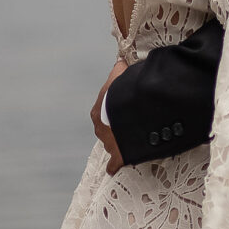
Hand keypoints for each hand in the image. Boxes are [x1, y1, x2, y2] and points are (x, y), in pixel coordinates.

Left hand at [90, 58, 127, 175]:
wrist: (128, 114)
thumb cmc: (122, 93)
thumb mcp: (119, 76)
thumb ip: (118, 69)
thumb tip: (119, 61)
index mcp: (97, 111)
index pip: (104, 108)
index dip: (114, 104)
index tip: (124, 103)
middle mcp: (100, 129)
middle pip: (107, 127)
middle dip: (116, 125)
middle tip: (129, 121)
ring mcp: (108, 144)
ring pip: (112, 143)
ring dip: (119, 141)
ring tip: (132, 137)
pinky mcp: (118, 157)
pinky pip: (115, 163)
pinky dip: (116, 164)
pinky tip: (116, 167)